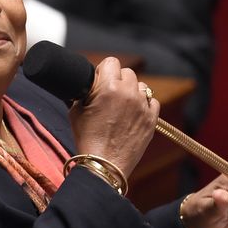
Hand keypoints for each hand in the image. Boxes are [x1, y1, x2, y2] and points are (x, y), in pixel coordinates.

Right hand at [69, 57, 159, 176]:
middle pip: (127, 72)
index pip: (111, 62)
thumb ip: (84, 92)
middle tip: (109, 95)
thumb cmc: (88, 140)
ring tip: (121, 106)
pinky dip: (144, 104)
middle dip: (118, 80)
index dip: (104, 70)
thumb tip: (89, 85)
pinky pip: (152, 101)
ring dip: (131, 91)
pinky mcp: (151, 119)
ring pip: (141, 85)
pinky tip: (133, 114)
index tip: (100, 80)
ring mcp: (142, 106)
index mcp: (109, 88)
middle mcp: (128, 93)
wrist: (103, 166)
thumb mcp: (76, 111)